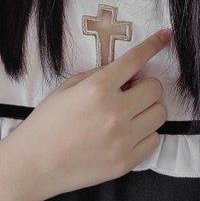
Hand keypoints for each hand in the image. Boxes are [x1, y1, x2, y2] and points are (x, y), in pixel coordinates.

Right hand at [3, 29, 170, 200]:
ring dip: (147, 109)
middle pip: (155, 88)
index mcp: (98, 88)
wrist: (33, 164)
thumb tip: (129, 71)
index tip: (166, 36)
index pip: (137, 59)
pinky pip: (154, 140)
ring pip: (159, 114)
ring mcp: (122, 140)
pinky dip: (144, 133)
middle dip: (144, 85)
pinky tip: (126, 133)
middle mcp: (114, 112)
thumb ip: (101, 75)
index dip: (154, 44)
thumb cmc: (47, 121)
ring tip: (128, 113)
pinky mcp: (125, 162)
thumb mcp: (69, 86)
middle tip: (129, 91)